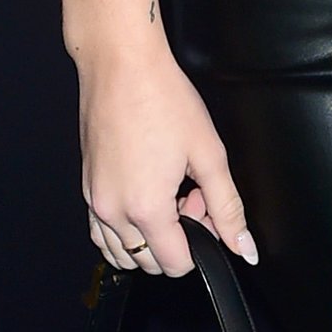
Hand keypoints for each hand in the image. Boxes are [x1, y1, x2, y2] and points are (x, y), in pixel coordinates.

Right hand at [79, 42, 255, 277]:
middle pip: (149, 261)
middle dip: (176, 239)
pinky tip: (144, 193)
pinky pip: (102, 231)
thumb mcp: (209, 154)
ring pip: (122, 251)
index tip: (205, 207)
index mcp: (146, 208)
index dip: (201, 244)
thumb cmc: (163, 100)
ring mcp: (94, 201)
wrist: (121, 66)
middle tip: (189, 194)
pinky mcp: (86, 187)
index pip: (175, 265)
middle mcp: (113, 211)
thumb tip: (244, 248)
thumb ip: (228, 207)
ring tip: (167, 194)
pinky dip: (125, 228)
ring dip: (149, 236)